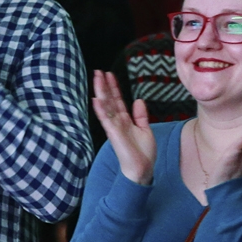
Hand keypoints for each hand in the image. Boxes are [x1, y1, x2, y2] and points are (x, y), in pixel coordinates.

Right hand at [91, 69, 155, 184]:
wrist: (142, 169)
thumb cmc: (143, 153)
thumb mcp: (145, 129)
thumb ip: (140, 115)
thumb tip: (138, 100)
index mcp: (125, 120)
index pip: (117, 100)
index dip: (114, 87)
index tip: (109, 75)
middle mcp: (117, 122)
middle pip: (109, 100)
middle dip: (104, 86)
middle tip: (98, 72)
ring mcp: (114, 127)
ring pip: (106, 106)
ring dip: (101, 92)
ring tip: (97, 79)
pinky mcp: (114, 134)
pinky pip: (106, 120)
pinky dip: (101, 110)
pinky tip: (96, 99)